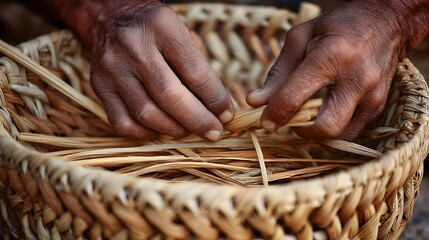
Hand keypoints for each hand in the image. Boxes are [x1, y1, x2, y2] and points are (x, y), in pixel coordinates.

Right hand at [87, 1, 233, 140]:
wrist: (110, 18)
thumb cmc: (156, 31)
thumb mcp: (183, 34)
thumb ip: (200, 68)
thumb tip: (218, 107)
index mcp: (162, 27)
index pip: (195, 72)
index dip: (215, 99)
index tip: (226, 114)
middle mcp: (134, 46)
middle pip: (170, 96)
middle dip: (198, 120)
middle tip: (213, 131)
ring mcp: (113, 68)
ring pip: (146, 113)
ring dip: (174, 129)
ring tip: (189, 130)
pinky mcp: (99, 87)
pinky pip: (123, 123)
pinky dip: (146, 133)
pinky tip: (160, 129)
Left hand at [247, 0, 407, 139]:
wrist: (385, 22)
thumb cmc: (336, 27)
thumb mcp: (299, 39)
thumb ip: (277, 73)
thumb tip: (255, 102)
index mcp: (331, 56)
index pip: (295, 97)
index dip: (275, 114)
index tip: (266, 121)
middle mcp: (356, 79)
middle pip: (324, 127)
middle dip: (301, 130)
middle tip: (291, 119)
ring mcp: (372, 96)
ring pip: (339, 136)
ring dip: (317, 133)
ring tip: (308, 114)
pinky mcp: (378, 106)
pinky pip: (350, 132)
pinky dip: (332, 129)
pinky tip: (325, 112)